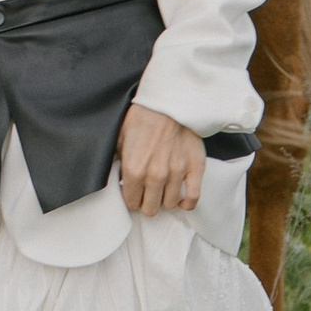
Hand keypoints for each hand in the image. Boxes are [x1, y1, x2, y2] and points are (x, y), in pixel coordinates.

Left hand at [117, 102, 204, 216]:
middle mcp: (155, 176)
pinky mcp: (195, 168)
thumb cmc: (143, 117)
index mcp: (134, 169)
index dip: (132, 198)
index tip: (134, 192)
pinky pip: (192, 198)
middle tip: (147, 192)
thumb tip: (115, 176)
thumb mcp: (119, 138)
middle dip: (147, 202)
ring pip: (169, 204)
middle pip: (151, 209)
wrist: (169, 101)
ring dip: (164, 200)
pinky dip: (186, 203)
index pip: (132, 203)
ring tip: (162, 191)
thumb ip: (116, 161)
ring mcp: (177, 173)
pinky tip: (180, 199)